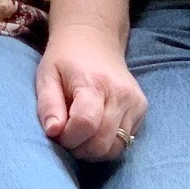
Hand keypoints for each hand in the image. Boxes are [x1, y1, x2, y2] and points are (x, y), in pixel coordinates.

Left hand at [35, 21, 146, 162]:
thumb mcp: (47, 76)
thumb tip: (53, 132)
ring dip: (94, 150)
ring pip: (116, 148)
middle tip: (67, 135)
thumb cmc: (66, 60)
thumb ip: (48, 105)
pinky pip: (125, 142)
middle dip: (79, 148)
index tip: (57, 132)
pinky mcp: (142, 109)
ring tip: (81, 133)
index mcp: (95, 83)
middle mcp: (121, 94)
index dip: (68, 137)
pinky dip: (108, 143)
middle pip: (102, 143)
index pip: (86, 124)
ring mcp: (135, 102)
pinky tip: (96, 129)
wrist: (95, 38)